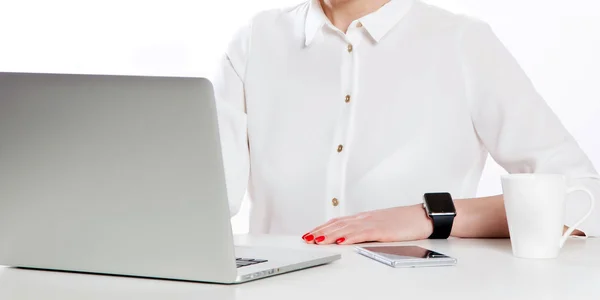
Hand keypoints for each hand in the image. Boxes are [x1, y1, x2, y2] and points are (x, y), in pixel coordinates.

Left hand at [301, 204, 433, 244]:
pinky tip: (340, 240)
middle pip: (337, 224)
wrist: (423, 216)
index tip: (310, 233)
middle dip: (320, 231)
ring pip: (346, 228)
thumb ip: (366, 230)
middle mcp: (365, 218)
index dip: (322, 227)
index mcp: (364, 217)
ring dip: (329, 234)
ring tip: (316, 240)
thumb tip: (351, 237)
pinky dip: (349, 237)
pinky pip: (362, 233)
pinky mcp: (382, 229)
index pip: (338, 221)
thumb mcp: (381, 225)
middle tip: (306, 238)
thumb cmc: (404, 222)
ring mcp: (373, 223)